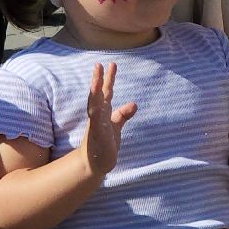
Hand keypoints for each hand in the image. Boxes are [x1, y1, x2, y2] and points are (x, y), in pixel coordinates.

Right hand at [81, 62, 137, 176]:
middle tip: (98, 64)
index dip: (108, 78)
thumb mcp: (116, 126)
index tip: (110, 64)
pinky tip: (98, 106)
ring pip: (93, 105)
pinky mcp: (96, 135)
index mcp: (102, 112)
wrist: (96, 163)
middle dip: (97, 80)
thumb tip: (134, 104)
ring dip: (94, 93)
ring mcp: (95, 124)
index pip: (106, 92)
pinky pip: (95, 123)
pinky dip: (96, 114)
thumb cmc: (105, 143)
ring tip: (96, 80)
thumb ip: (123, 114)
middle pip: (97, 95)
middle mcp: (97, 116)